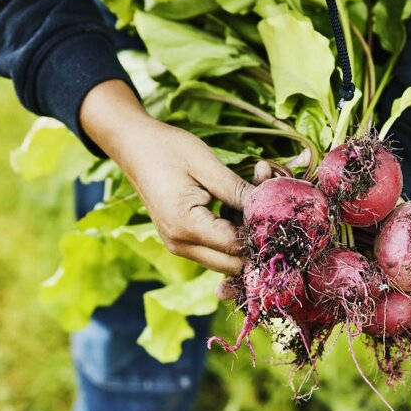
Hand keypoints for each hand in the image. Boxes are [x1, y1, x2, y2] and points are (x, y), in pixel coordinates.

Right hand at [80, 80, 254, 274]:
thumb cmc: (167, 149)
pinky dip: (232, 230)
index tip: (276, 205)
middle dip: (256, 238)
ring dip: (245, 233)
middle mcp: (181, 245)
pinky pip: (217, 247)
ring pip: (228, 258)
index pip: (237, 247)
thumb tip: (270, 209)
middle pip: (234, 264)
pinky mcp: (183, 241)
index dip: (261, 231)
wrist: (133, 146)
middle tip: (266, 201)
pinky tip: (237, 200)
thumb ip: (239, 192)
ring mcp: (180, 246)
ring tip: (251, 192)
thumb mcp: (208, 166)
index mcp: (186, 227)